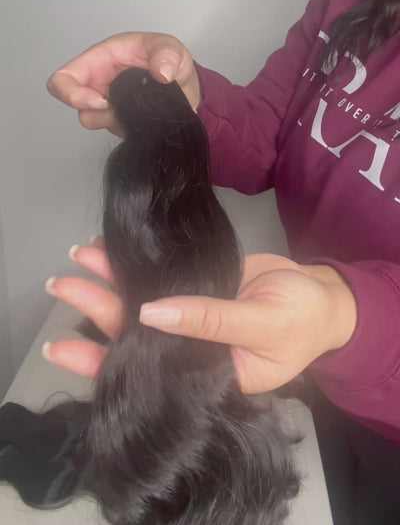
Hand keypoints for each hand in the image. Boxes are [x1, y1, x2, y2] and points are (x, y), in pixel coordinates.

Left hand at [44, 243, 355, 392]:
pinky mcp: (195, 286)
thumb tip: (151, 313)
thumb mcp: (264, 324)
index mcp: (204, 375)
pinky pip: (159, 276)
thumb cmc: (303, 321)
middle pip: (133, 331)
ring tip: (80, 256)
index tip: (62, 346)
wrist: (322, 294)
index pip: (144, 373)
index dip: (101, 361)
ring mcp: (189, 315)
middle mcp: (187, 350)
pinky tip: (111, 248)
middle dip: (96, 307)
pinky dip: (135, 263)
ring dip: (110, 280)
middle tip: (62, 284)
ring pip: (140, 300)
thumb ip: (210, 320)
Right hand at [47, 32, 199, 134]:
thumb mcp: (171, 48)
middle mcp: (98, 83)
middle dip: (96, 113)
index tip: (101, 101)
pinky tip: (145, 117)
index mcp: (100, 60)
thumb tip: (161, 73)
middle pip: (76, 106)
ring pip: (95, 122)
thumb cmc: (168, 59)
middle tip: (120, 110)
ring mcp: (108, 105)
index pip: (64, 78)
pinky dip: (128, 128)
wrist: (184, 84)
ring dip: (115, 120)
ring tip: (140, 109)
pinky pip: (115, 131)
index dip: (71, 94)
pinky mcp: (119, 121)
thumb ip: (167, 55)